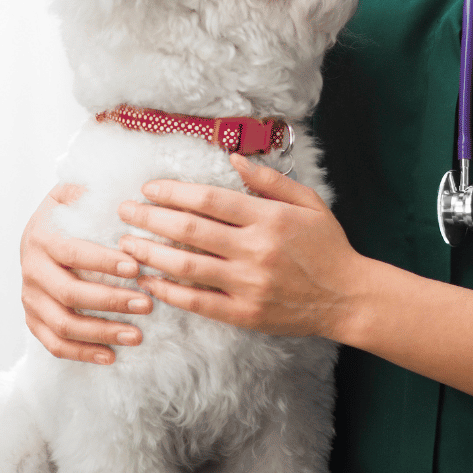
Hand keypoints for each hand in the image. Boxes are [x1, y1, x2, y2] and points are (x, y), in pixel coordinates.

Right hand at [21, 183, 152, 364]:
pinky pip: (54, 344)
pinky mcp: (33, 319)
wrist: (40, 232)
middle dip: (111, 301)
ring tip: (136, 336)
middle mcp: (31, 268)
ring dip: (101, 332)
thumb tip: (127, 195)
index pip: (73, 252)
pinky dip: (81, 353)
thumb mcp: (75, 193)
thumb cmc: (69, 213)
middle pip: (70, 293)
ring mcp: (30, 297)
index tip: (136, 268)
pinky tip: (110, 356)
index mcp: (42, 236)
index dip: (103, 262)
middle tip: (147, 305)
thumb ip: (92, 191)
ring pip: (63, 324)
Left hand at [117, 155, 368, 338]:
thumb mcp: (308, 203)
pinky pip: (196, 302)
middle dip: (149, 218)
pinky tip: (149, 280)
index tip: (149, 189)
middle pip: (189, 230)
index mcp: (268, 218)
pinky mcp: (244, 314)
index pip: (208, 199)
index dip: (172, 192)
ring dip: (150, 253)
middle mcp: (255, 250)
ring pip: (185, 266)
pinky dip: (168, 291)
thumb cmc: (327, 247)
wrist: (348, 298)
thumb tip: (234, 158)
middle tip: (124, 211)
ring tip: (126, 244)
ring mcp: (248, 284)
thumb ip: (270, 180)